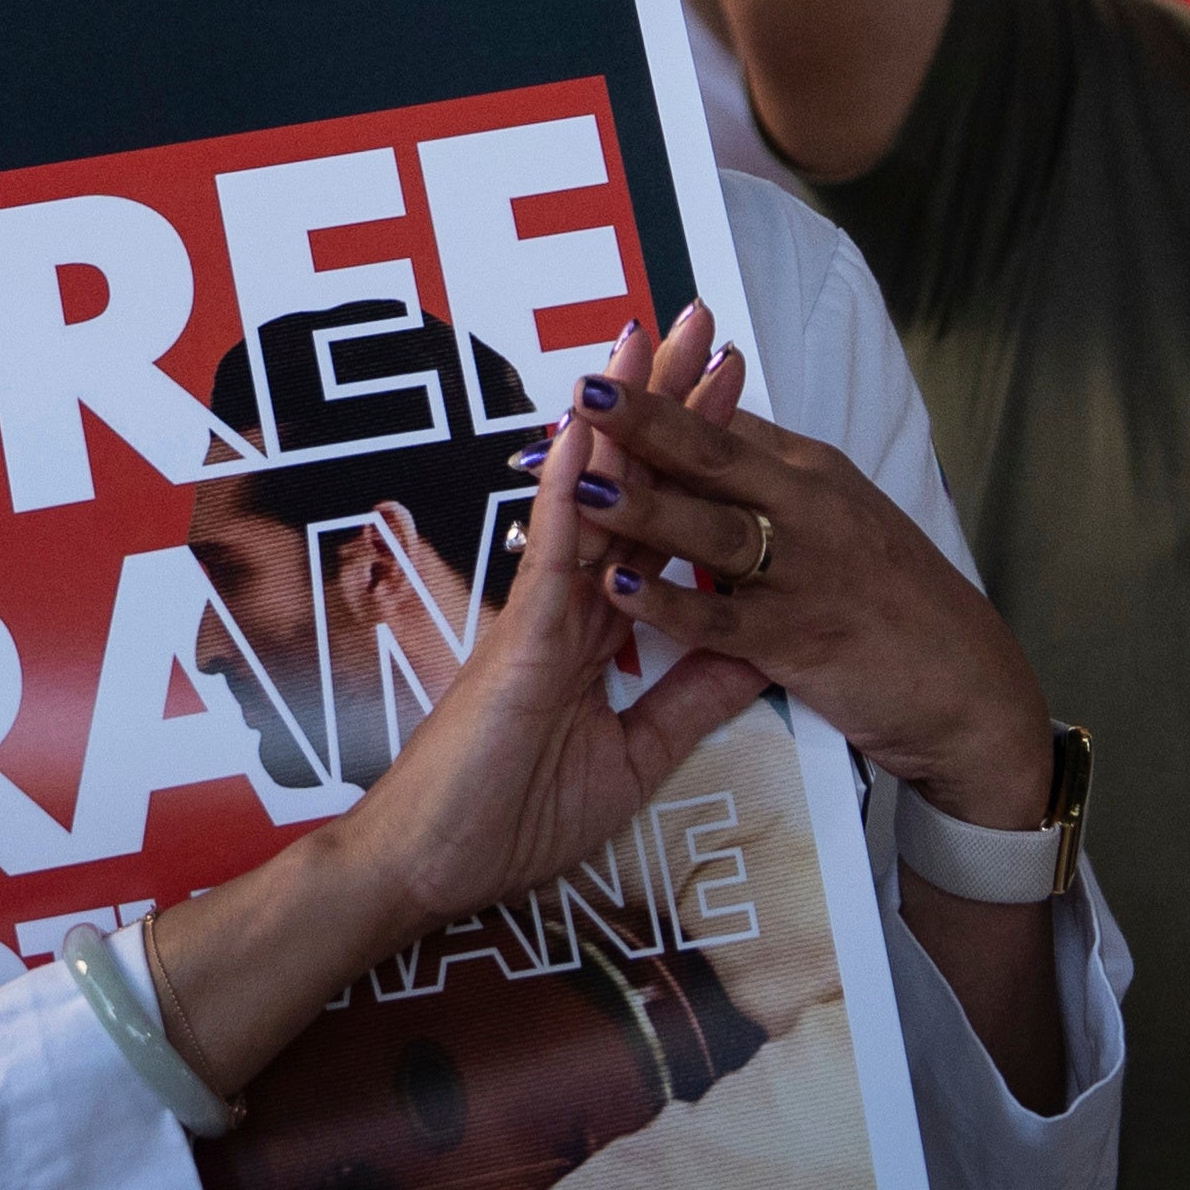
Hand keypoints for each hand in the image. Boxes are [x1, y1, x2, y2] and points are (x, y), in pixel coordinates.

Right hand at [326, 376, 770, 941]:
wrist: (433, 868)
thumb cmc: (512, 818)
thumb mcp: (632, 760)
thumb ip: (686, 702)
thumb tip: (755, 653)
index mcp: (598, 625)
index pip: (658, 519)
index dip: (695, 452)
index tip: (733, 386)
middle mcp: (571, 600)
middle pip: (629, 482)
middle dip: (667, 403)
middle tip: (704, 322)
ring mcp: (542, 610)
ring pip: (589, 494)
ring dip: (620, 415)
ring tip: (652, 336)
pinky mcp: (517, 638)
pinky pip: (549, 553)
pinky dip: (565, 490)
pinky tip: (582, 429)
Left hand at [568, 304, 1050, 832]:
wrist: (967, 685)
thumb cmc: (894, 594)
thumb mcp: (841, 511)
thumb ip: (771, 470)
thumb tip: (706, 416)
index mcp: (810, 471)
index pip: (724, 419)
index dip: (659, 397)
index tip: (604, 365)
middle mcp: (807, 508)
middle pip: (716, 456)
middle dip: (646, 423)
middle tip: (584, 392)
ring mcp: (803, 573)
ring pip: (714, 531)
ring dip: (648, 507)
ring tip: (585, 484)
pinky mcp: (799, 639)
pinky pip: (722, 619)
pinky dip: (669, 603)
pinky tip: (619, 588)